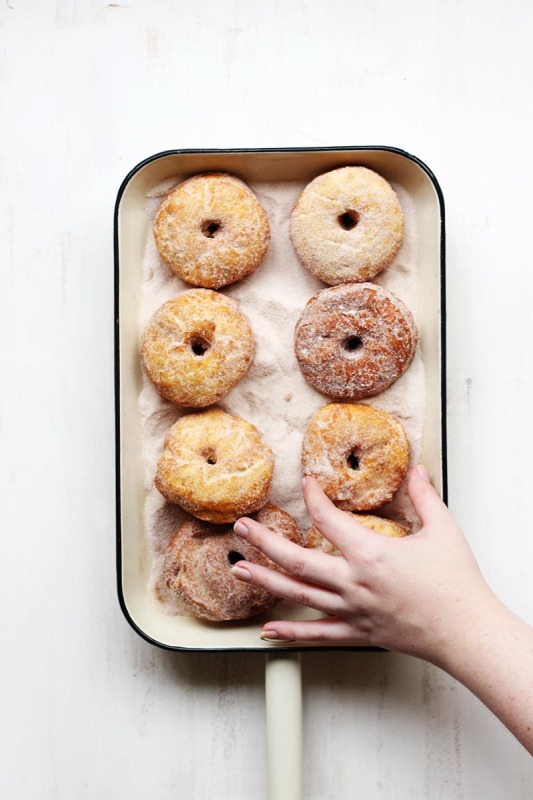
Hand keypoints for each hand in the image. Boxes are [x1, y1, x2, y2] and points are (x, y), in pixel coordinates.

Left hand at [232, 466, 493, 663]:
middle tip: (241, 528)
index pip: (329, 520)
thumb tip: (418, 469)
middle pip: (297, 561)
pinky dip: (290, 633)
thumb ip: (424, 497)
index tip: (305, 483)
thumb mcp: (443, 530)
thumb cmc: (456, 583)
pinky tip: (267, 631)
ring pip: (299, 596)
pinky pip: (317, 634)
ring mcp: (352, 611)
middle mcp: (354, 583)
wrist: (466, 632)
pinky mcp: (358, 632)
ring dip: (266, 582)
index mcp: (371, 554)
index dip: (313, 498)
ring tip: (240, 570)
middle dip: (264, 543)